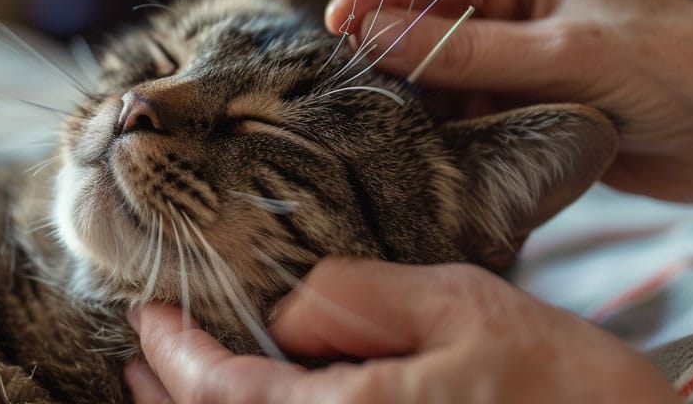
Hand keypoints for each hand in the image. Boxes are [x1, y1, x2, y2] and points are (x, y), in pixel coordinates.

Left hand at [125, 258, 677, 402]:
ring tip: (164, 384)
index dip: (174, 352)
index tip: (147, 314)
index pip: (219, 391)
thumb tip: (289, 310)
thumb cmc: (556, 386)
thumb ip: (359, 300)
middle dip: (167, 395)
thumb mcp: (461, 306)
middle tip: (136, 357)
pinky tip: (249, 401)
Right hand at [325, 0, 692, 202]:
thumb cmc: (678, 67)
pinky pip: (465, 113)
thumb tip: (376, 36)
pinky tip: (424, 147)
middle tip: (347, 80)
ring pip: (441, 72)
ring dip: (416, 96)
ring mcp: (518, 58)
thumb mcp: (566, 52)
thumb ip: (467, 50)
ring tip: (380, 121)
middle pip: (429, 18)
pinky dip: (444, 131)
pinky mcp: (523, 107)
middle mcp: (516, 5)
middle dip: (391, 47)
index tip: (336, 22)